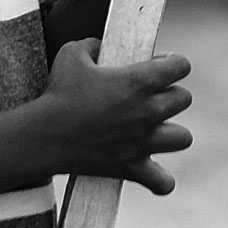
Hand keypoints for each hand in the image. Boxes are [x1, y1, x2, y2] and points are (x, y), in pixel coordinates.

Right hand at [40, 40, 194, 192]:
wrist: (43, 137)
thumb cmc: (58, 94)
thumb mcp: (72, 54)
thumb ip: (93, 45)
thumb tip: (100, 46)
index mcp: (139, 81)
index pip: (181, 66)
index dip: (173, 63)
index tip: (159, 66)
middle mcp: (148, 111)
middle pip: (184, 99)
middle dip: (170, 95)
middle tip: (151, 97)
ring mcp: (142, 142)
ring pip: (183, 138)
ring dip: (171, 133)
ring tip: (154, 130)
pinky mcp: (131, 167)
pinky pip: (163, 182)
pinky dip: (161, 180)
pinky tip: (151, 171)